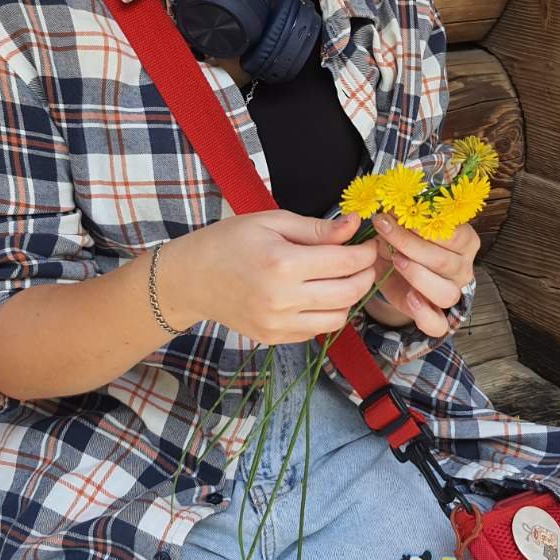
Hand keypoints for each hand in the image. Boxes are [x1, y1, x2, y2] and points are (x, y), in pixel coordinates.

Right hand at [165, 210, 377, 343]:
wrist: (191, 278)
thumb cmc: (228, 242)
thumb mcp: (272, 222)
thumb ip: (316, 228)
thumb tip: (354, 226)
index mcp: (283, 264)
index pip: (346, 262)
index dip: (366, 252)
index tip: (369, 243)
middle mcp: (282, 299)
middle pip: (349, 293)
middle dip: (365, 275)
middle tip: (363, 261)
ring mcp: (277, 323)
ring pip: (338, 318)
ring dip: (349, 298)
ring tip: (342, 278)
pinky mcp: (273, 337)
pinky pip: (316, 330)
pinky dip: (326, 313)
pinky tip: (318, 294)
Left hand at [363, 212, 479, 337]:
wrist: (392, 272)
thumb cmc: (402, 243)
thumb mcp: (402, 225)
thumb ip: (403, 216)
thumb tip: (390, 203)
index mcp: (464, 241)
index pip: (453, 233)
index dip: (424, 223)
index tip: (396, 212)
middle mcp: (463, 268)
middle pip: (444, 261)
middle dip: (409, 244)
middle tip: (384, 229)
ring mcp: (453, 294)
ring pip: (446, 293)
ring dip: (417, 276)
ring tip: (395, 260)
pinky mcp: (438, 318)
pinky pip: (438, 325)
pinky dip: (424, 315)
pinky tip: (409, 299)